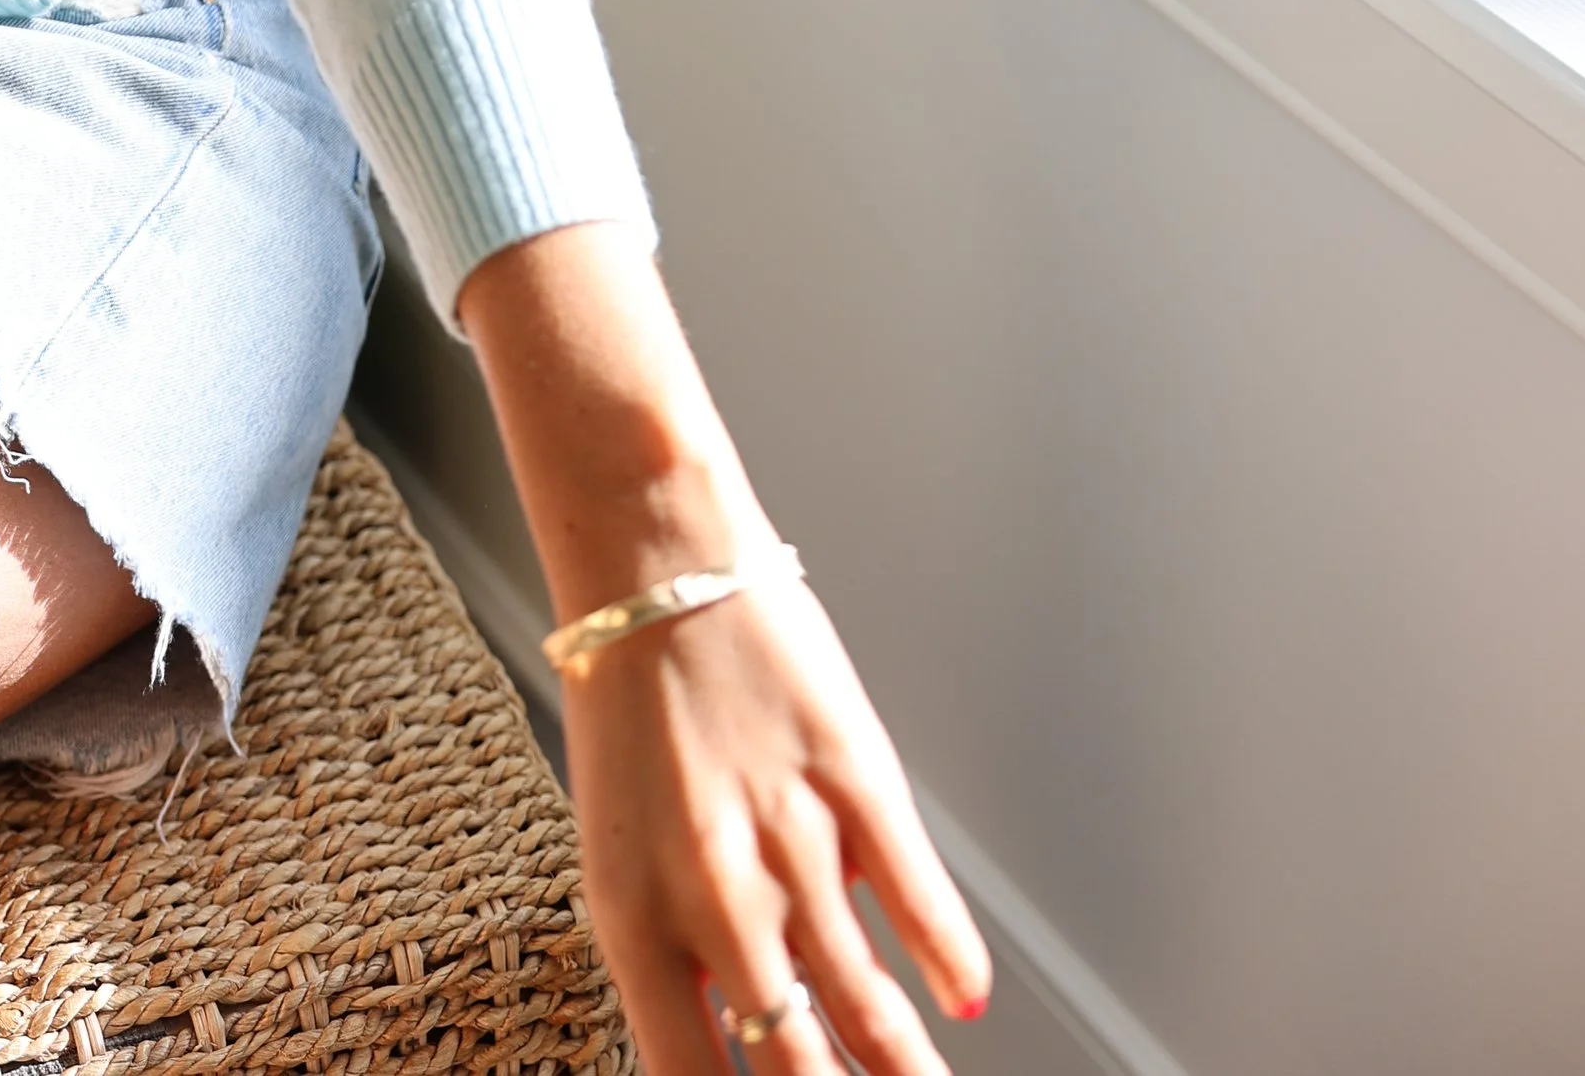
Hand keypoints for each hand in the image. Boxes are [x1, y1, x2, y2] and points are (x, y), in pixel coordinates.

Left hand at [560, 564, 987, 1075]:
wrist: (652, 558)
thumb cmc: (630, 702)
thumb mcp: (622, 847)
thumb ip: (686, 947)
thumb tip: (763, 1022)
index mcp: (635, 923)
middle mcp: (714, 899)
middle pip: (800, 1068)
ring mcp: (792, 841)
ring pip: (869, 1003)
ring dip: (908, 1070)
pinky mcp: (854, 777)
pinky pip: (915, 895)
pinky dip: (947, 960)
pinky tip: (962, 1000)